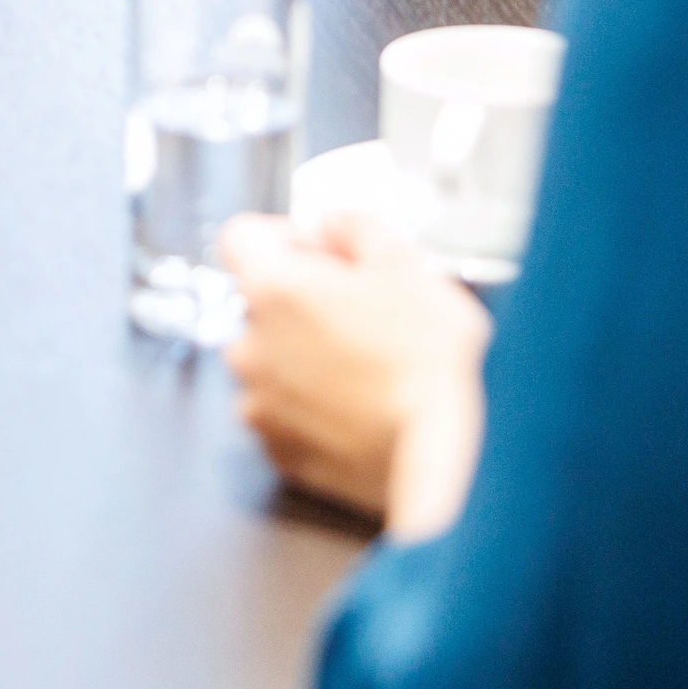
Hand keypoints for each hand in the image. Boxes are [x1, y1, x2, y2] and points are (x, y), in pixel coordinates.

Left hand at [218, 208, 493, 533]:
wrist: (448, 462)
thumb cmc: (429, 363)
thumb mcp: (405, 264)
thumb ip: (354, 227)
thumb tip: (332, 227)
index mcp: (272, 290)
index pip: (239, 236)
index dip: (282, 236)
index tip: (321, 253)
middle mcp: (250, 348)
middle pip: (260, 303)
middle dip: (303, 303)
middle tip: (363, 314)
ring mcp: (260, 407)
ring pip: (272, 362)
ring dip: (306, 358)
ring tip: (370, 369)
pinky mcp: (281, 455)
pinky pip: (285, 415)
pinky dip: (313, 408)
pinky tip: (363, 408)